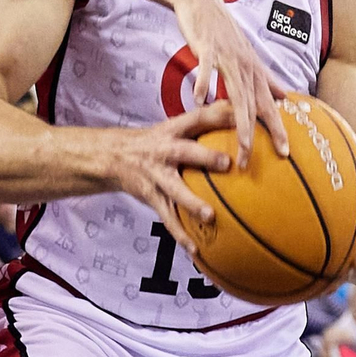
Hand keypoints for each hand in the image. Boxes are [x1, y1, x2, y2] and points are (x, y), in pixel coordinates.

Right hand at [107, 100, 233, 254]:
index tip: (242, 117)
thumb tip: (239, 107)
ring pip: (174, 190)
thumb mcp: (174, 126)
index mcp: (173, 130)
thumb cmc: (156, 141)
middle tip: (227, 163)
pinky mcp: (151, 196)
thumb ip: (204, 120)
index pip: (198, 118)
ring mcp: (156, 175)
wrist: (113, 156)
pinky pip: (167, 218)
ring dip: (191, 203)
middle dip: (205, 157)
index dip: (219, 116)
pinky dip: (180, 234)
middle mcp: (164, 150)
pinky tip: (196, 249)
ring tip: (210, 216)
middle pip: (185, 152)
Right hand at [171, 0, 289, 166]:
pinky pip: (206, 69)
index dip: (278, 129)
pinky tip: (198, 101)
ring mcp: (227, 56)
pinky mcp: (207, 46)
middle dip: (260, 134)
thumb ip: (264, 79)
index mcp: (254, 71)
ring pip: (237, 93)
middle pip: (255, 105)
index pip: (269, 106)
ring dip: (240, 121)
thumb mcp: (247, 57)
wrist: (201, 1)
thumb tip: (283, 97)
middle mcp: (245, 66)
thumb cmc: (222, 32)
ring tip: (242, 145)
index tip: (284, 153)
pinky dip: (203, 84)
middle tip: (259, 159)